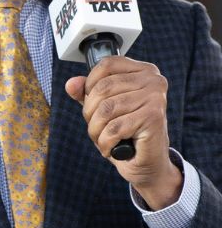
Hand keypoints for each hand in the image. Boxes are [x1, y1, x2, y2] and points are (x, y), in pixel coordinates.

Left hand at [64, 56, 180, 208]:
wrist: (147, 163)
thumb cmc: (125, 133)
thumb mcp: (102, 109)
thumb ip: (87, 93)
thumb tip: (71, 84)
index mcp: (143, 71)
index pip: (107, 64)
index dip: (89, 83)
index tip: (90, 102)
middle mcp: (153, 80)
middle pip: (103, 88)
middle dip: (90, 112)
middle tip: (96, 127)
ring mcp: (156, 98)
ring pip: (106, 109)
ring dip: (96, 130)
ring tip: (102, 139)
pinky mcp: (154, 117)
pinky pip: (114, 128)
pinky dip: (105, 142)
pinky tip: (110, 148)